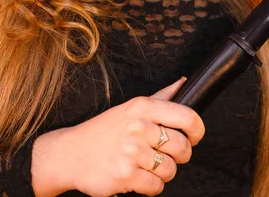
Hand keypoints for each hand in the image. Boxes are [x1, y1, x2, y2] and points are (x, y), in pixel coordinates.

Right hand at [64, 76, 204, 196]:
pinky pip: (156, 186)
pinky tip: (140, 177)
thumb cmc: (105, 130)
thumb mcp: (131, 107)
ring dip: (164, 172)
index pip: (187, 117)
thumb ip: (161, 96)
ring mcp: (132, 152)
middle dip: (180, 155)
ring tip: (149, 165)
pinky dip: (152, 186)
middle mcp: (138, 126)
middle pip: (182, 147)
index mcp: (143, 107)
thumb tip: (184, 82)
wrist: (70, 153)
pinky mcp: (125, 176)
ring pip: (171, 169)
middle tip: (168, 154)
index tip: (195, 136)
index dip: (198, 130)